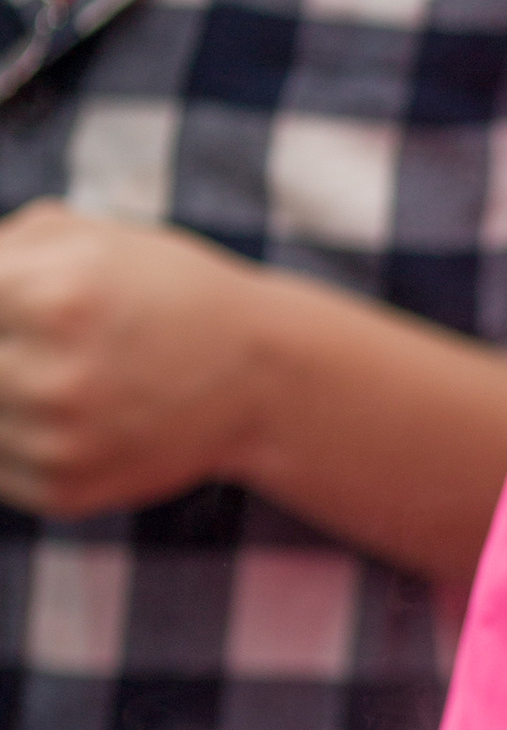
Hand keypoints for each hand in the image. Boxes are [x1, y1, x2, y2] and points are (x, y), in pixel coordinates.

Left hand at [0, 207, 264, 516]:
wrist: (258, 375)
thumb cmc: (162, 290)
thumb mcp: (83, 238)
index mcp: (46, 295)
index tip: (1, 319)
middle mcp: (47, 376)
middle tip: (18, 348)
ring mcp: (55, 442)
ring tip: (38, 374)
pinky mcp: (62, 491)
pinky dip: (7, 438)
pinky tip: (49, 413)